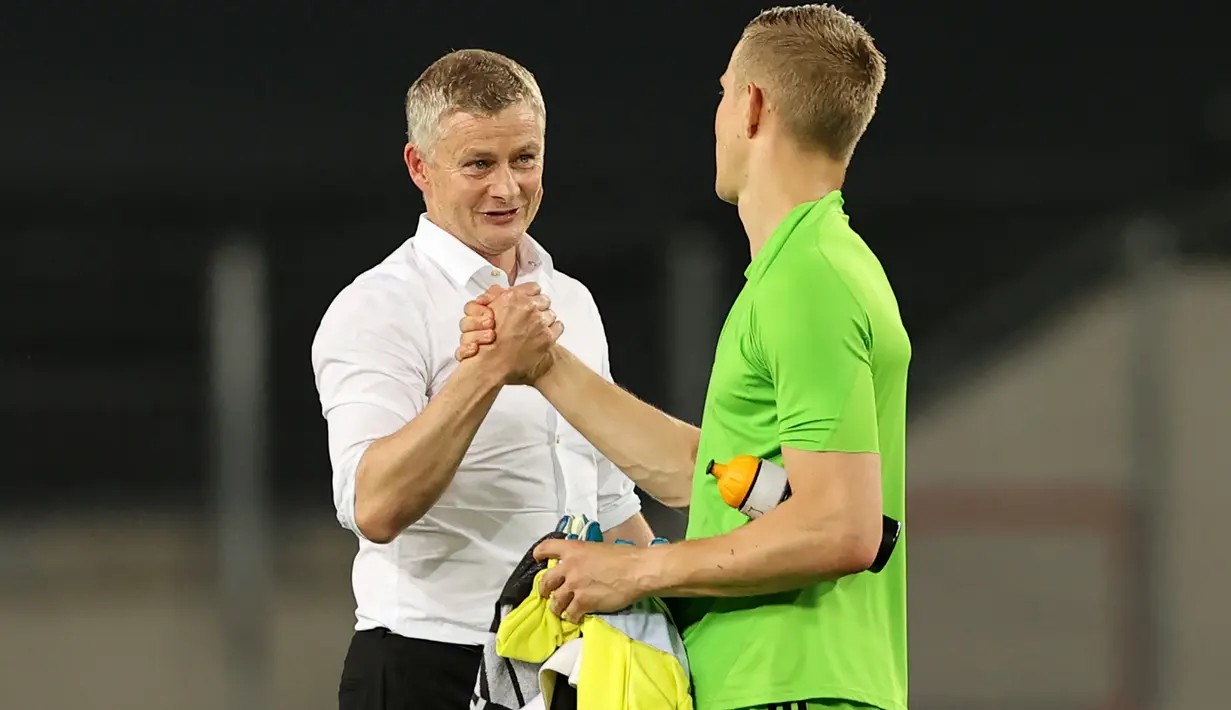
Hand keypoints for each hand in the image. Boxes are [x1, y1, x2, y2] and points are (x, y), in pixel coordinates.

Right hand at [457, 283, 561, 383]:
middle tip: (531, 318)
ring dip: (545, 320)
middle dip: (538, 308)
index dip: (531, 295)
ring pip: (551, 314)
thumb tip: (502, 289)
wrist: (491, 365)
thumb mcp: (485, 311)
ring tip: (535, 330)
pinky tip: (543, 336)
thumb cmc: (486, 341)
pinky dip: (552, 331)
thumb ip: (496, 296)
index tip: (530, 301)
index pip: (533, 288)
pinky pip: (558, 327)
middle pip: (544, 300)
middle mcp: (528, 307)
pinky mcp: (548, 337)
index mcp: (513, 297)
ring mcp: (539, 322)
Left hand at [533, 539, 650, 621]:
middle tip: (547, 594)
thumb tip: (583, 565)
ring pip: (555, 602)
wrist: (637, 571)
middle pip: (545, 581)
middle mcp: (569, 567)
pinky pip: (570, 614)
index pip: (546, 548)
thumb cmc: (624, 557)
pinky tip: (576, 617)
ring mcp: (574, 586)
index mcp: (573, 549)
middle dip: (544, 590)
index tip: (538, 559)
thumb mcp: (598, 549)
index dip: (539, 554)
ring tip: (561, 610)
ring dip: (557, 607)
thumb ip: (584, 556)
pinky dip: (572, 617)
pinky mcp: (583, 602)